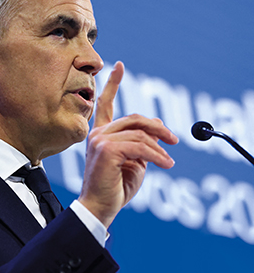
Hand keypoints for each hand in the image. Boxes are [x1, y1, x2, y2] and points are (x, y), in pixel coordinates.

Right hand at [77, 61, 178, 227]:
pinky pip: (139, 146)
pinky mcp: (106, 149)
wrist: (101, 206)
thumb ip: (142, 143)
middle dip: (158, 128)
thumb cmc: (115, 187)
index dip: (113, 83)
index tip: (119, 66)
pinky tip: (166, 165)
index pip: (105, 103)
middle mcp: (98, 133)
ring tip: (169, 161)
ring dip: (160, 148)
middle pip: (134, 118)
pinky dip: (157, 156)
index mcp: (101, 134)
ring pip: (140, 134)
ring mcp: (100, 140)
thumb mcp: (134, 161)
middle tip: (174, 140)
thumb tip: (157, 125)